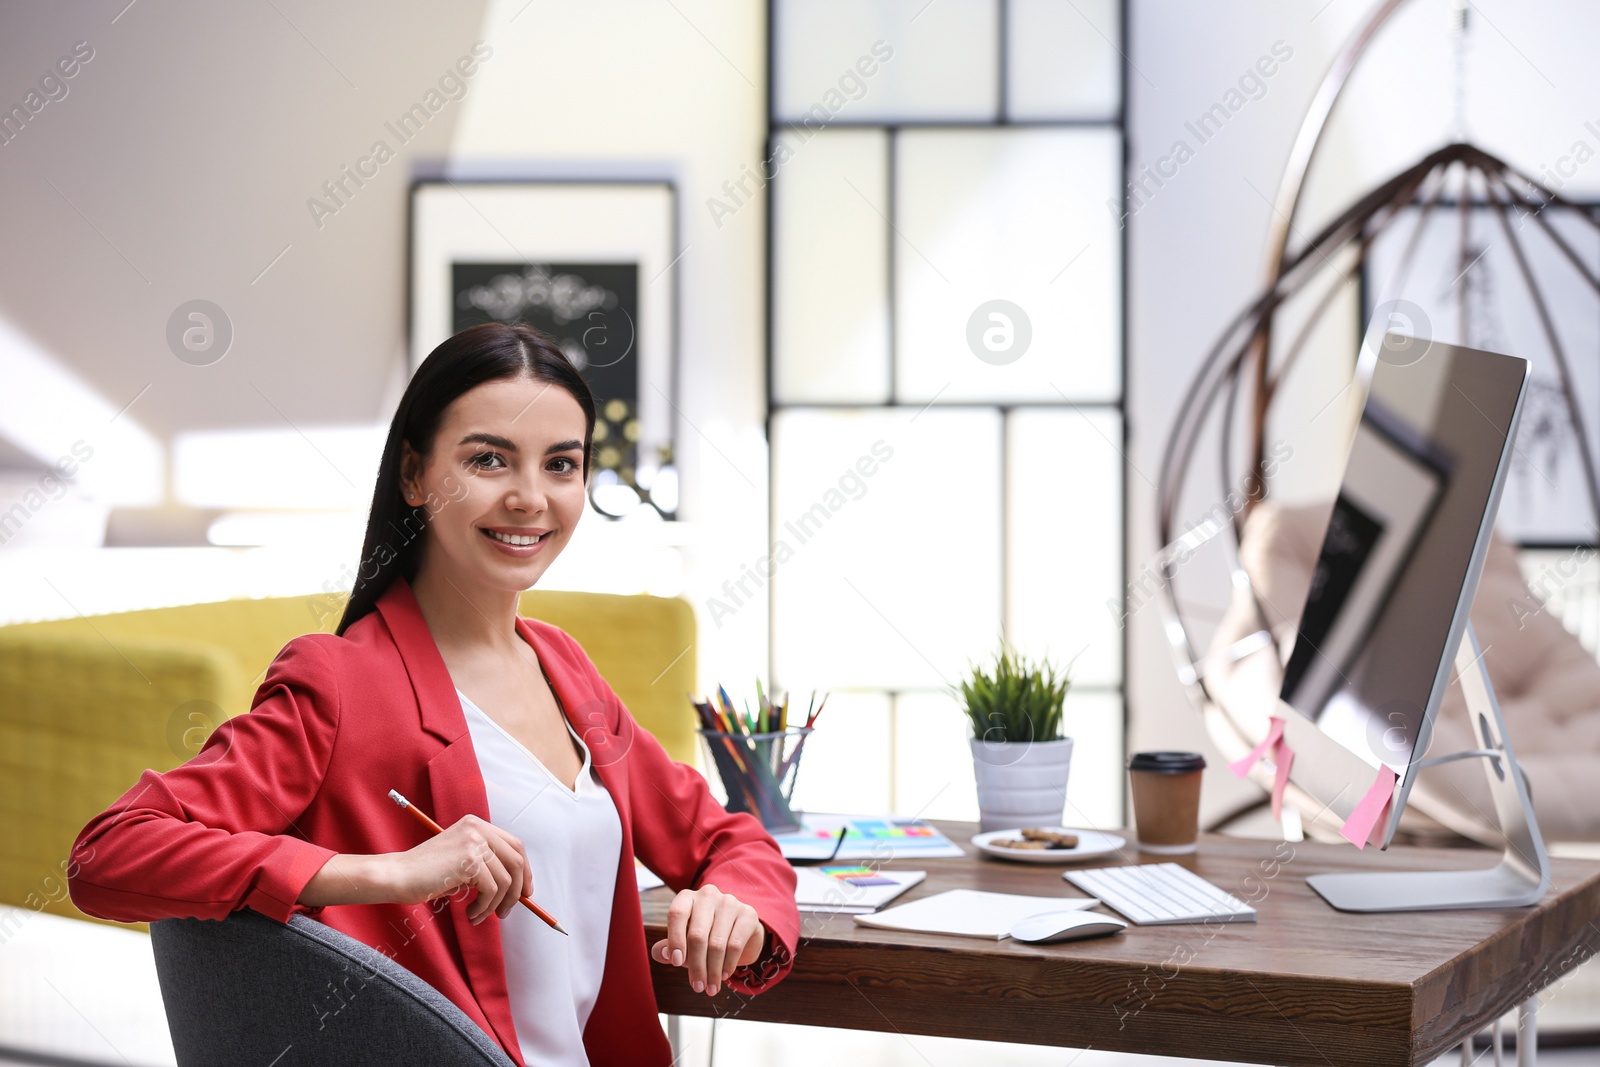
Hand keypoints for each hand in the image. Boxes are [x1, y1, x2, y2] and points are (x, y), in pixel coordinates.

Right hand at [380, 814, 531, 924]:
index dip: (524, 870)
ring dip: (495, 905)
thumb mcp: (461, 861)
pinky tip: (470, 914)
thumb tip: (518, 887)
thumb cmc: (426, 874)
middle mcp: (478, 828)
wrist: (397, 875)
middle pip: (516, 861)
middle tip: (506, 911)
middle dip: (517, 890)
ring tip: (478, 916)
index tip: (525, 892)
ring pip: (505, 880)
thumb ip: (486, 865)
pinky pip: (491, 890)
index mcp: (477, 824)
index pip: (515, 846)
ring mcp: (474, 841)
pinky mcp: (469, 859)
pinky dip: (484, 908)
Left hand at [650, 885, 764, 995]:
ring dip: (713, 971)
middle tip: (696, 987)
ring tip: (710, 988)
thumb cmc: (703, 936)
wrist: (738, 931)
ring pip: (717, 943)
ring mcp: (730, 903)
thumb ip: (667, 948)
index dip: (675, 939)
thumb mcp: (683, 941)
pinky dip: (728, 964)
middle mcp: (708, 895)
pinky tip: (724, 975)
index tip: (675, 963)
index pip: (677, 914)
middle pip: (697, 934)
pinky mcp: (748, 914)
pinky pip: (736, 944)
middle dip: (696, 965)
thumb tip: (663, 954)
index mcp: (687, 897)